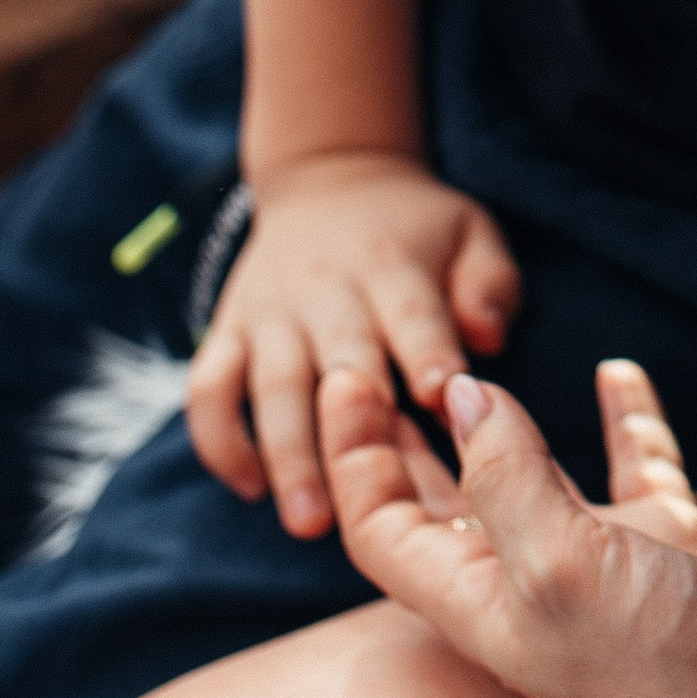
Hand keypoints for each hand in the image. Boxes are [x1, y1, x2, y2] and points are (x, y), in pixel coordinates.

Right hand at [186, 154, 522, 537]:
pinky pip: (207, 388)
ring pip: (268, 386)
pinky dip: (218, 439)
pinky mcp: (227, 329)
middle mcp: (325, 290)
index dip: (426, 353)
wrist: (330, 177)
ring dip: (284, 454)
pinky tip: (248, 487)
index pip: (411, 313)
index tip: (440, 404)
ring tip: (306, 520)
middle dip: (347, 430)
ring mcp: (270, 313)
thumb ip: (488, 284)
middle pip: (336, 361)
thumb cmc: (415, 228)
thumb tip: (486, 338)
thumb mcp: (469, 231)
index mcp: (391, 266)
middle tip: (363, 507)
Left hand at [324, 356, 696, 697]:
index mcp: (477, 598)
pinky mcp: (666, 541)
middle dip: (405, 433)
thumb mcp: (559, 565)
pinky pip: (632, 462)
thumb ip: (505, 476)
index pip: (382, 524)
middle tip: (381, 353)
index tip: (348, 375)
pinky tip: (617, 372)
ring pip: (530, 473)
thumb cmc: (656, 670)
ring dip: (497, 420)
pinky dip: (622, 416)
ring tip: (471, 359)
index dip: (354, 456)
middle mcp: (527, 576)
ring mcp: (599, 557)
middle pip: (439, 497)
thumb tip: (461, 393)